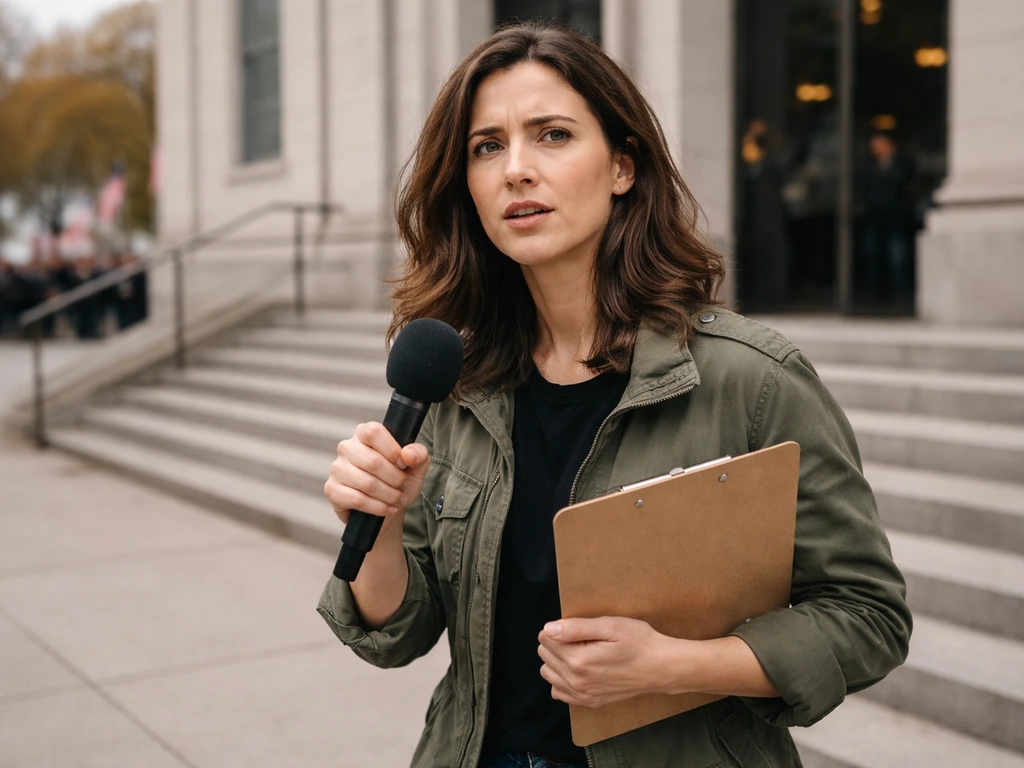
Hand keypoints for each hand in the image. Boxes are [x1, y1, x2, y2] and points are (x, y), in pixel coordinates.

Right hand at [324, 422, 430, 541]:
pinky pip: (356, 499)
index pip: (374, 432)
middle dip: (395, 479)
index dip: (392, 450)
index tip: (403, 464)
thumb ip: (419, 455)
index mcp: (365, 433)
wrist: (387, 509)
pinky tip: (387, 509)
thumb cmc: (399, 481)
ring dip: (389, 496)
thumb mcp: (416, 467)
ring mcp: (337, 468)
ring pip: (367, 483)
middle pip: (373, 461)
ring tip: (397, 499)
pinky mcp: (332, 489)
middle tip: (403, 486)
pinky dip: (377, 507)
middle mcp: (347, 447)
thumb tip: (407, 454)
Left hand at [537, 617, 676, 708]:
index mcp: (579, 660)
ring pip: (548, 672)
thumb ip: (576, 628)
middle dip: (557, 642)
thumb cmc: (639, 642)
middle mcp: (576, 681)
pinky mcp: (589, 702)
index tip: (579, 628)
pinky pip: (559, 691)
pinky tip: (580, 669)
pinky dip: (563, 678)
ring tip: (581, 652)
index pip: (545, 637)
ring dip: (558, 660)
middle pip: (544, 654)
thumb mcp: (609, 626)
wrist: (660, 668)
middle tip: (584, 639)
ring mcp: (582, 695)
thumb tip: (548, 629)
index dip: (560, 627)